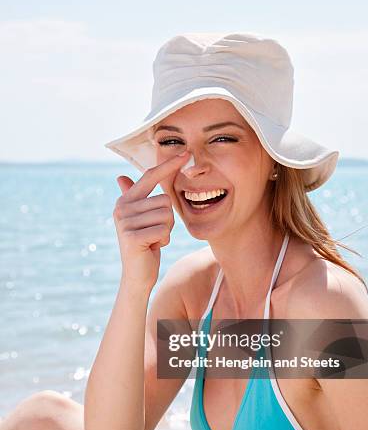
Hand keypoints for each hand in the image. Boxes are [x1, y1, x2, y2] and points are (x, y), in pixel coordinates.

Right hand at [113, 151, 188, 288]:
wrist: (137, 275)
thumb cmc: (145, 245)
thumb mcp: (142, 219)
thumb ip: (135, 198)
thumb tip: (120, 177)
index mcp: (125, 200)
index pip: (150, 177)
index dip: (168, 165)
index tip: (185, 153)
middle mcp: (122, 208)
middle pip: (165, 200)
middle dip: (168, 220)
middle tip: (155, 233)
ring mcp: (125, 222)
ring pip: (167, 215)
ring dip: (166, 231)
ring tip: (153, 240)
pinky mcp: (132, 237)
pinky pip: (164, 230)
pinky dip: (164, 240)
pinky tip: (152, 247)